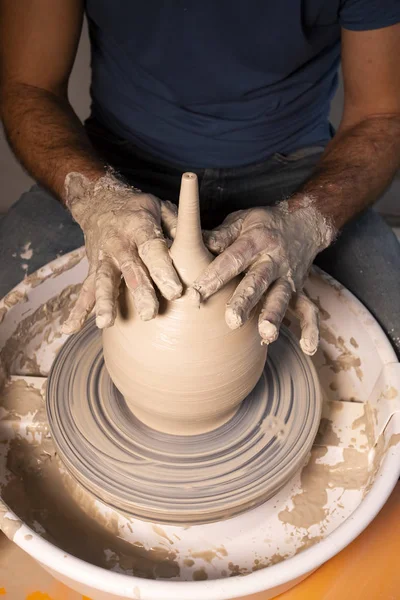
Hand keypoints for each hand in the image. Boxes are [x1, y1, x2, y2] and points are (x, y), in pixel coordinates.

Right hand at [62, 172, 181, 333]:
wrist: (100, 200)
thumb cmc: (139, 209)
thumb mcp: (161, 208)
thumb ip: (179, 226)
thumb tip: (209, 243)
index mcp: (139, 226)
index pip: (153, 250)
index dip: (163, 270)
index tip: (176, 291)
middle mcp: (119, 243)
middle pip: (130, 270)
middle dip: (139, 292)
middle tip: (150, 315)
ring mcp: (103, 257)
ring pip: (104, 281)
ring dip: (104, 303)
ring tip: (105, 323)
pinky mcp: (93, 269)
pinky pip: (84, 290)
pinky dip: (77, 309)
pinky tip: (69, 328)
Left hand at [191, 199, 334, 354]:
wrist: (304, 222)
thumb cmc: (262, 225)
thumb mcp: (241, 220)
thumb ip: (220, 236)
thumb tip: (196, 244)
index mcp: (256, 240)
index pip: (232, 260)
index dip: (214, 277)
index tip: (196, 295)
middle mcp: (274, 260)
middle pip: (258, 282)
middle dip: (245, 301)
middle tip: (231, 320)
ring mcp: (288, 277)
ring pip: (281, 298)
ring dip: (274, 316)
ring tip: (266, 335)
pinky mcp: (300, 290)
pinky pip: (308, 310)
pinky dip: (311, 329)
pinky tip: (308, 348)